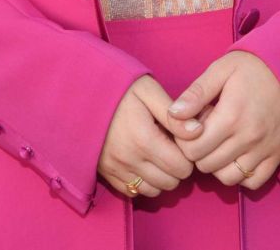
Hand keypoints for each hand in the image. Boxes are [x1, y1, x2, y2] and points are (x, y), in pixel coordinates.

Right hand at [98, 74, 205, 197]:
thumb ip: (174, 114)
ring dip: (161, 176)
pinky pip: (133, 192)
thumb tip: (198, 132)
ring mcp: (115, 169)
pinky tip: (143, 162)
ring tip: (158, 153)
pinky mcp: (105, 173)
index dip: (188, 155)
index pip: (182, 167)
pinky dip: (143, 182)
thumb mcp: (148, 90)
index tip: (181, 139)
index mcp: (144, 138)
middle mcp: (129, 159)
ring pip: (153, 191)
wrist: (81, 91)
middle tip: (171, 146)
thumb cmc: (120, 87)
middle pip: (170, 183)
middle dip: (177, 167)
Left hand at [163, 50, 279, 189]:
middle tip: (204, 131)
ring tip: (218, 143)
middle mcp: (248, 138)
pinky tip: (236, 154)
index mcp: (231, 115)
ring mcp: (264, 150)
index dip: (184, 138)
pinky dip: (240, 174)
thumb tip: (173, 115)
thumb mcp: (221, 69)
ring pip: (227, 178)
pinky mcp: (277, 157)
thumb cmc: (253, 67)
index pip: (192, 148)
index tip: (192, 123)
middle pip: (206, 165)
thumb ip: (196, 93)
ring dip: (216, 165)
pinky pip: (252, 183)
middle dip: (197, 151)